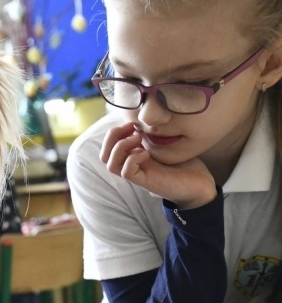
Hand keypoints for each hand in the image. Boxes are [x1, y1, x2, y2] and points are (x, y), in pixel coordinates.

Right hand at [100, 122, 216, 209]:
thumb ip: (152, 135)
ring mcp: (137, 174)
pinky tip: (147, 153)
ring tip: (138, 139)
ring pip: (111, 165)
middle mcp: (131, 166)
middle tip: (131, 128)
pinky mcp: (145, 182)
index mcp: (132, 156)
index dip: (114, 133)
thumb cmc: (184, 163)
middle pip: (103, 156)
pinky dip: (133, 159)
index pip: (107, 147)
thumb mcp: (165, 143)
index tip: (132, 123)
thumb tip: (144, 118)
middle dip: (112, 138)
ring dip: (121, 147)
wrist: (199, 184)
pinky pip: (127, 172)